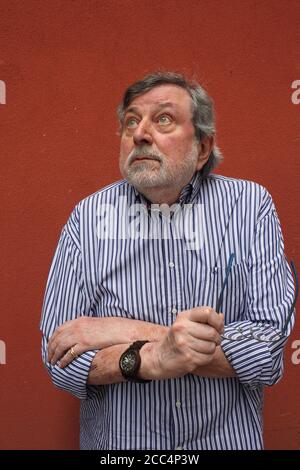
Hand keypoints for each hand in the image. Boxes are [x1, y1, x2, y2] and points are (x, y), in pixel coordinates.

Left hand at [47, 316, 168, 367]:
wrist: (126, 332)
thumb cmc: (117, 329)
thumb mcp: (101, 324)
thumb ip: (91, 328)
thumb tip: (88, 334)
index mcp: (82, 320)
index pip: (61, 327)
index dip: (54, 337)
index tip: (51, 344)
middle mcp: (79, 325)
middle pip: (58, 336)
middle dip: (51, 347)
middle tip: (48, 356)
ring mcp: (81, 334)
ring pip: (61, 345)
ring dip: (54, 354)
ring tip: (52, 362)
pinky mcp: (86, 344)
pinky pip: (69, 353)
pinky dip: (63, 360)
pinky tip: (62, 365)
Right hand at [146, 307, 223, 379]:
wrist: (160, 357)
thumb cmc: (177, 339)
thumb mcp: (186, 324)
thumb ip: (204, 319)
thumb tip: (222, 316)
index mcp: (184, 317)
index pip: (208, 312)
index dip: (218, 321)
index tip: (217, 327)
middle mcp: (182, 328)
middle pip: (212, 332)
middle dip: (216, 338)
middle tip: (211, 340)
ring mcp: (184, 344)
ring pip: (211, 346)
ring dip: (210, 349)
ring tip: (201, 348)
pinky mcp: (187, 358)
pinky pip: (207, 357)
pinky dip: (206, 358)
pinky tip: (197, 355)